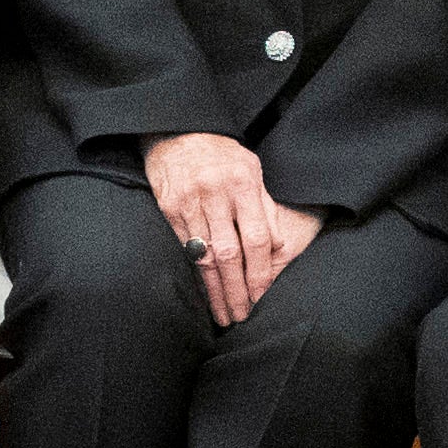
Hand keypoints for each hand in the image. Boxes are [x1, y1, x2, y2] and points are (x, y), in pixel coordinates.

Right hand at [146, 131, 321, 323]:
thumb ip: (265, 207)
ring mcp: (190, 201)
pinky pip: (185, 248)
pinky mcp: (169, 207)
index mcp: (244, 182)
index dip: (260, 272)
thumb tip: (279, 246)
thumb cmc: (222, 154)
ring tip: (224, 315)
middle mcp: (216, 192)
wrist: (177, 131)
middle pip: (230, 253)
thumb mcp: (252, 169)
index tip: (262, 296)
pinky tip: (203, 292)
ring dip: (215, 290)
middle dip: (237, 290)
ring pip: (205, 256)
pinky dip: (196, 273)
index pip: (257, 238)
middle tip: (243, 316)